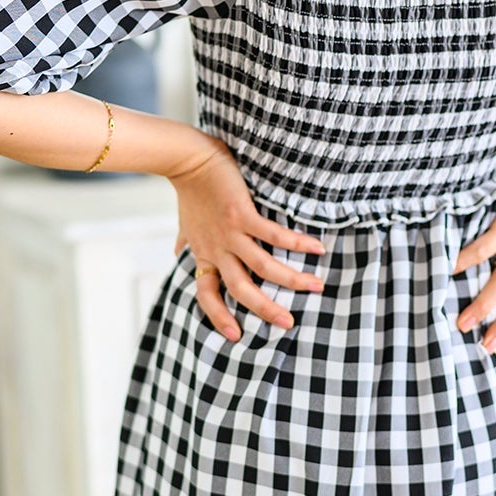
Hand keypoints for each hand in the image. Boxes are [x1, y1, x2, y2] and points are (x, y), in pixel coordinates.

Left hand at [171, 136, 327, 340]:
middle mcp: (218, 249)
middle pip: (241, 289)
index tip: (236, 336)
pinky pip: (273, 236)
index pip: (208, 295)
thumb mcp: (185, 223)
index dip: (219, 317)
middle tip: (288, 324)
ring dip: (292, 279)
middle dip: (266, 309)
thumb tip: (178, 252)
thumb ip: (185, 241)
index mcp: (205, 254)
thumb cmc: (189, 190)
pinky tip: (317, 248)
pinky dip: (297, 243)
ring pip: (263, 267)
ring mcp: (230, 234)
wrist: (187, 159)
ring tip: (316, 286)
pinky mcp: (243, 214)